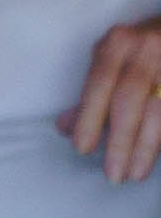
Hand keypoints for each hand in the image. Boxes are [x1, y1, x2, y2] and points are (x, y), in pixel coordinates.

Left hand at [65, 14, 160, 181]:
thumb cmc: (140, 48)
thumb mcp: (112, 58)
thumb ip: (90, 92)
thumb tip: (65, 128)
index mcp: (119, 43)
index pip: (99, 83)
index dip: (89, 117)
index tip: (81, 148)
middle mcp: (146, 50)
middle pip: (129, 101)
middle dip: (119, 141)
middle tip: (112, 174)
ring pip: (158, 114)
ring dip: (146, 148)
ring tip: (134, 174)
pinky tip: (155, 159)